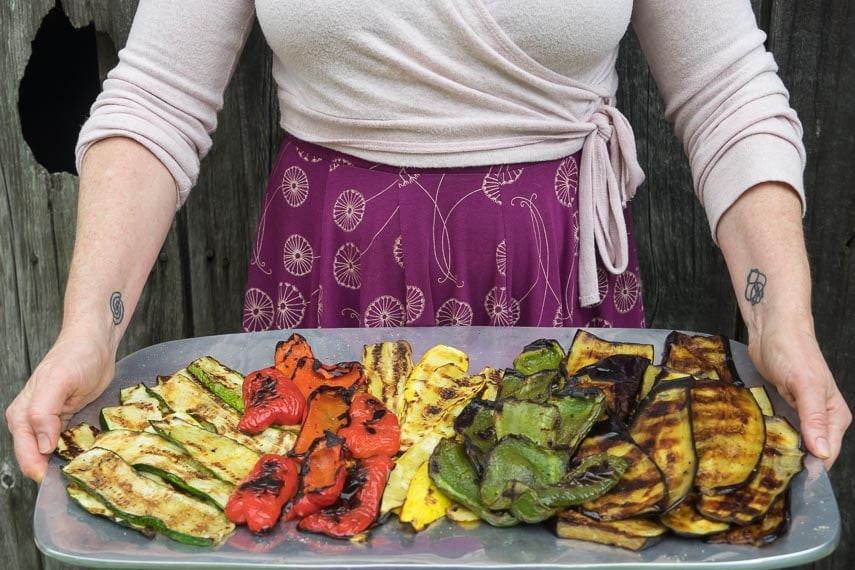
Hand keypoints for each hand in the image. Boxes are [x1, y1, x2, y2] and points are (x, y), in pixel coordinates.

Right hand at [5, 330, 115, 481]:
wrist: (95, 344)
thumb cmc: (75, 356)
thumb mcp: (58, 382)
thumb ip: (44, 413)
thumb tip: (43, 445)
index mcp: (22, 415)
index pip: (26, 453)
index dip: (39, 470)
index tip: (57, 481)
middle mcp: (32, 422)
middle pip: (38, 458)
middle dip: (53, 470)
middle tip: (77, 479)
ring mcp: (50, 423)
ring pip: (53, 454)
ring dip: (66, 463)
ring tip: (85, 472)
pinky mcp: (66, 421)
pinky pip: (68, 444)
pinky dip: (76, 451)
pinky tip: (89, 457)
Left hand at [746, 320, 850, 469]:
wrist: (772, 329)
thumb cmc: (793, 351)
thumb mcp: (806, 385)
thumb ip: (814, 419)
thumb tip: (823, 452)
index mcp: (835, 416)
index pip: (827, 454)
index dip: (811, 469)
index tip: (792, 483)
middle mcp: (820, 418)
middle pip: (809, 452)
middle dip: (794, 464)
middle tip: (771, 476)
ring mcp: (799, 413)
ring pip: (792, 442)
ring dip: (780, 452)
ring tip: (762, 465)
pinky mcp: (780, 407)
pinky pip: (778, 429)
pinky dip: (770, 437)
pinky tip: (757, 445)